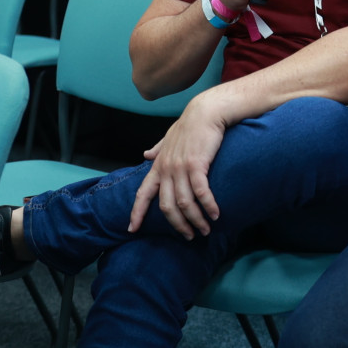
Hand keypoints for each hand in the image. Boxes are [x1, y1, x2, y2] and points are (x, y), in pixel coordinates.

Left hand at [129, 92, 227, 238]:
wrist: (205, 112)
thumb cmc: (189, 125)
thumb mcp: (168, 137)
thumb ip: (157, 149)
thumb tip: (145, 155)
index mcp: (158, 165)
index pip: (143, 193)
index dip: (136, 212)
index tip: (131, 229)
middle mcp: (166, 169)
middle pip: (166, 206)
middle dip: (177, 225)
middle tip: (189, 236)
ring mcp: (180, 167)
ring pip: (183, 203)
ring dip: (195, 220)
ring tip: (205, 229)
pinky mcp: (197, 165)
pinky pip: (201, 192)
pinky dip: (208, 206)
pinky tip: (216, 214)